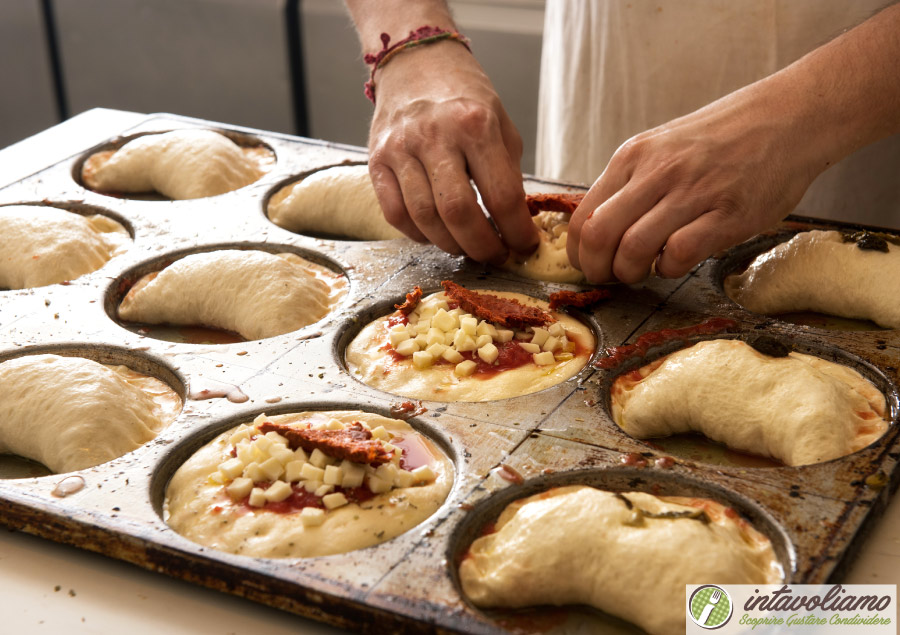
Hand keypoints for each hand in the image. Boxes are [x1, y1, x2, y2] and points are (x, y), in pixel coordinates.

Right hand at [366, 41, 538, 264]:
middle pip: (458, 213)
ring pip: (425, 219)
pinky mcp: (377, 161)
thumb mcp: (501, 124)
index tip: (524, 246)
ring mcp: (400, 149)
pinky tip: (435, 233)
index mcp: (475, 124)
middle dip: (482, 246)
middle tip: (494, 255)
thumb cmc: (464, 98)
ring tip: (467, 247)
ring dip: (451, 245)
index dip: (516, 232)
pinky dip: (418, 234)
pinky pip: (395, 214)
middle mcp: (435, 136)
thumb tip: (514, 225)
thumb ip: (507, 173)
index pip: (502, 195)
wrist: (416, 63)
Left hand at [566, 86, 819, 283]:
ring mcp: (692, 192)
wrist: (789, 117)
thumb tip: (599, 231)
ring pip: (633, 249)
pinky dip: (670, 268)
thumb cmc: (723, 139)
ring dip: (633, 272)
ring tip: (646, 270)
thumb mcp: (662, 148)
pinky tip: (678, 261)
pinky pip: (679, 254)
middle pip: (599, 235)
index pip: (583, 216)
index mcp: (633, 157)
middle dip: (598, 269)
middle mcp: (656, 172)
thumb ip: (631, 184)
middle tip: (611, 277)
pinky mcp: (728, 214)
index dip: (580, 253)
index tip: (590, 265)